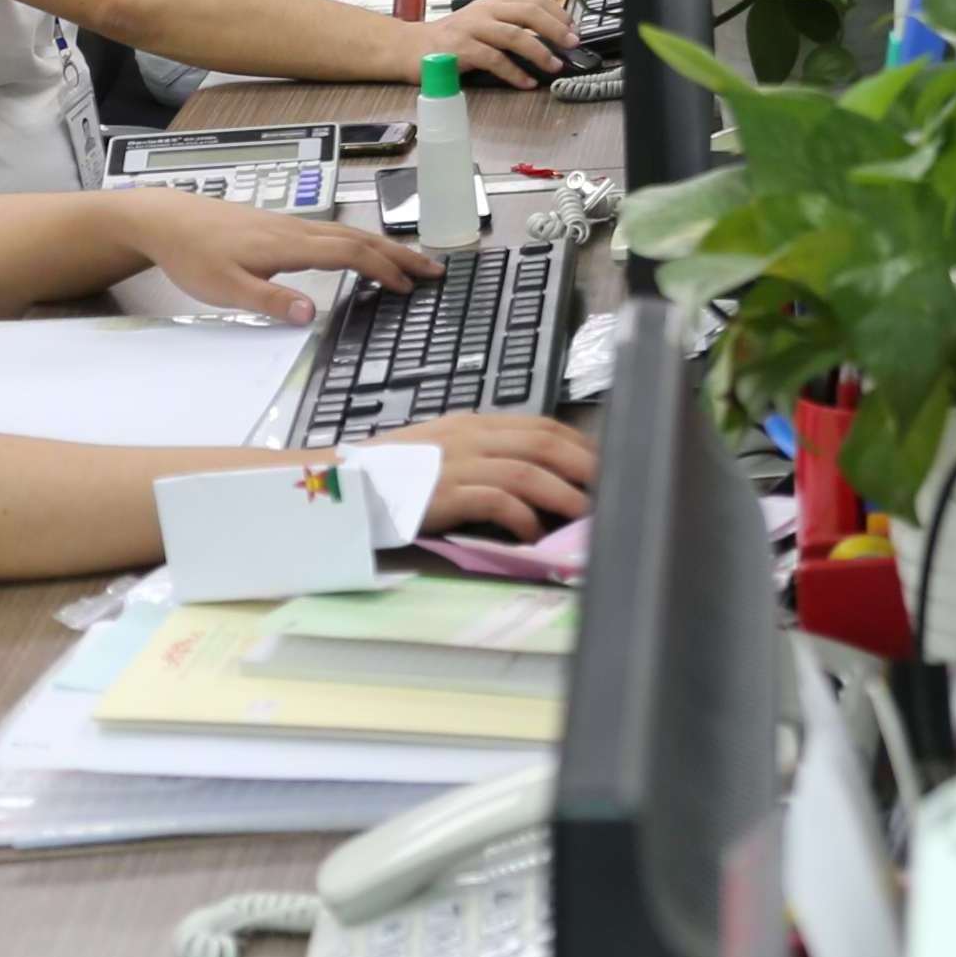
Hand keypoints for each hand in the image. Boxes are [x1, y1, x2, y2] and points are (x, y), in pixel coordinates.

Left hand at [128, 196, 434, 325]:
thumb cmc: (193, 254)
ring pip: (350, 234)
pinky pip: (335, 233)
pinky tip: (362, 251)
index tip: (409, 288)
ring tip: (410, 261)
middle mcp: (298, 230)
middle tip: (434, 269)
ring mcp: (291, 226)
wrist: (167, 219)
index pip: (351, 255)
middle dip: (400, 254)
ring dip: (385, 247)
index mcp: (289, 245)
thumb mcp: (225, 288)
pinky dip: (361, 242)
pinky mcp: (282, 227)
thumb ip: (270, 301)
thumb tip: (311, 314)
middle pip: (361, 239)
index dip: (383, 270)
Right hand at [380, 410, 594, 537]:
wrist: (342, 483)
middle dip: (585, 464)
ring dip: (563, 494)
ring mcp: (456, 464)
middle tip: (613, 487)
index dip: (578, 443)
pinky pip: (495, 501)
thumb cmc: (394, 472)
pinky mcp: (442, 494)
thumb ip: (484, 452)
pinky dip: (522, 517)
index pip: (540, 425)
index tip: (605, 463)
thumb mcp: (444, 447)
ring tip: (586, 514)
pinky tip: (534, 533)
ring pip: (527, 471)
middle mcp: (469, 437)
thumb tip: (533, 474)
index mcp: (473, 423)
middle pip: (543, 443)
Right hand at [430, 0, 573, 88]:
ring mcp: (472, 29)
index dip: (558, 14)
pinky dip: (514, 73)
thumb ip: (512, 24)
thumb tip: (552, 37)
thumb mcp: (485, 22)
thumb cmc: (452, 37)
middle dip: (555, 29)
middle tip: (572, 44)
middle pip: (528, 13)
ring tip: (555, 65)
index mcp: (495, 2)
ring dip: (539, 52)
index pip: (534, 0)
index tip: (574, 30)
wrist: (411, 47)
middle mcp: (485, 10)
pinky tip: (527, 82)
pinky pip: (494, 60)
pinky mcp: (460, 50)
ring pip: (514, 35)